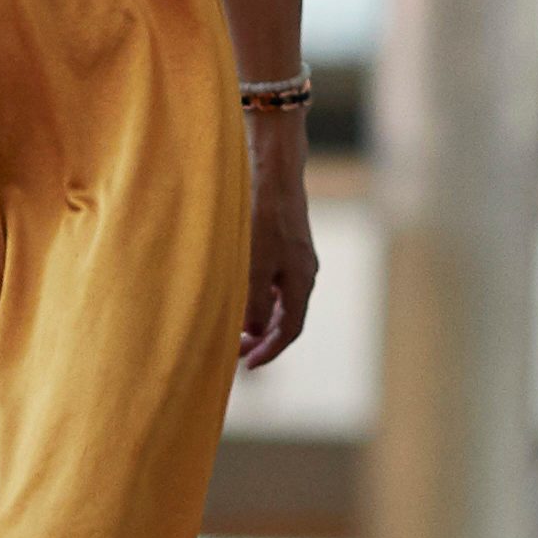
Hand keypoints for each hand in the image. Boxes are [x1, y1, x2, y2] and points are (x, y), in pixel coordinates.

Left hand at [238, 114, 318, 368]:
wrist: (273, 172)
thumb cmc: (262, 216)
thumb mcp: (255, 265)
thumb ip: (253, 302)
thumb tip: (253, 332)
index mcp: (300, 281)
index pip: (289, 329)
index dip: (269, 351)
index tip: (247, 365)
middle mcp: (302, 272)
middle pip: (286, 318)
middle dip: (262, 339)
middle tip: (236, 353)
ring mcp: (295, 258)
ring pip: (279, 301)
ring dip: (259, 319)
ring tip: (234, 330)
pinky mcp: (284, 243)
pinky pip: (274, 282)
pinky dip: (258, 298)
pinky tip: (239, 297)